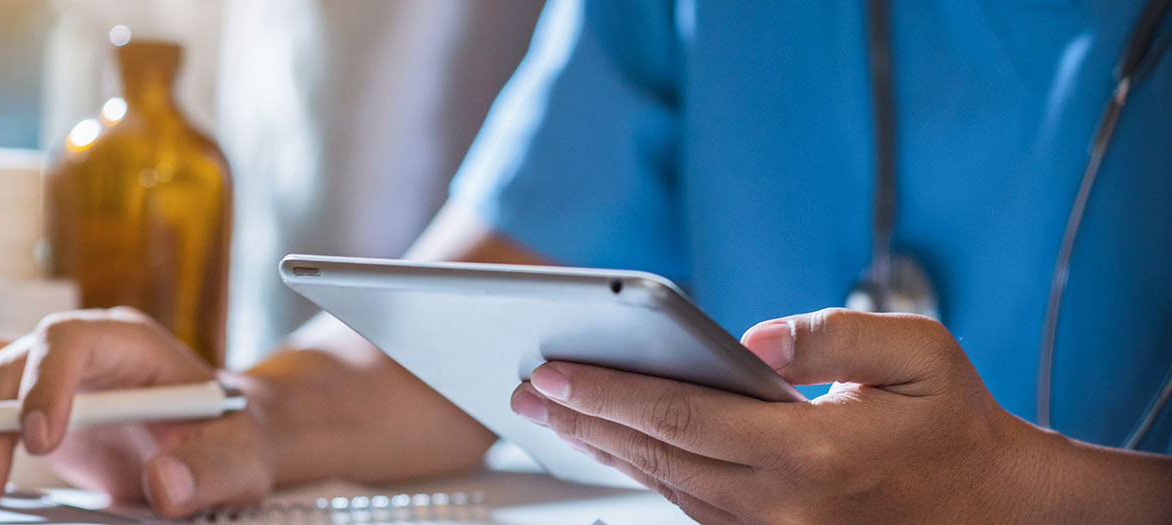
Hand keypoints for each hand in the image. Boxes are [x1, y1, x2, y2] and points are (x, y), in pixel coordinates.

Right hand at [0, 307, 275, 517]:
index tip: (40, 442)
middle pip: (9, 361)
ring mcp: (44, 368)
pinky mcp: (21, 397)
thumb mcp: (239, 456)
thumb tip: (165, 484)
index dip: (45, 383)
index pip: (70, 339)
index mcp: (131, 343)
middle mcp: (79, 346)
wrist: (219, 434)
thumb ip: (209, 469)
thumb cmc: (229, 435)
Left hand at [509, 308, 1072, 523]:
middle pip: (654, 457)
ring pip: (664, 488)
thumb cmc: (957, 425)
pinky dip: (646, 474)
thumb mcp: (920, 354)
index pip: (678, 418)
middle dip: (580, 420)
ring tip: (553, 413)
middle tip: (523, 387)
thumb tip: (754, 340)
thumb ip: (833, 335)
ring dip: (603, 450)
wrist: (997, 510)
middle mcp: (779, 506)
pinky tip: (618, 447)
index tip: (549, 370)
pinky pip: (692, 508)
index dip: (604, 392)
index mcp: (808, 457)